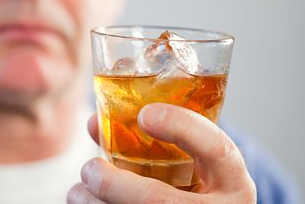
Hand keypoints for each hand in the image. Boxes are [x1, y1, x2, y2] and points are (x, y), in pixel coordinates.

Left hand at [67, 103, 255, 202]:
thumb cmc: (194, 189)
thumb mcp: (196, 165)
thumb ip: (160, 142)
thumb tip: (95, 121)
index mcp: (233, 184)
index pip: (217, 149)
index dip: (182, 127)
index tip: (146, 115)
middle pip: (161, 202)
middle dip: (114, 186)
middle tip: (89, 169)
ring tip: (77, 193)